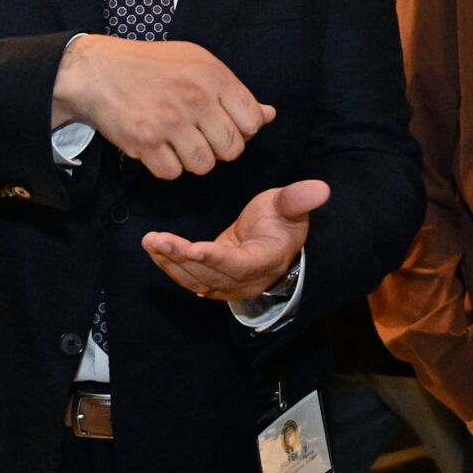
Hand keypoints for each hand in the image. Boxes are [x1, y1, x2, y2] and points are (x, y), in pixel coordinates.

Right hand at [52, 35, 274, 180]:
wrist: (99, 70)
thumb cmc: (151, 65)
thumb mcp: (198, 63)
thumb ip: (234, 91)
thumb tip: (269, 115)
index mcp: (214, 75)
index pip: (253, 121)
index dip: (242, 130)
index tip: (224, 124)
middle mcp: (195, 98)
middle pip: (232, 149)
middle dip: (219, 149)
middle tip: (200, 136)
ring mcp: (170, 122)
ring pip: (204, 165)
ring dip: (194, 160)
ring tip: (179, 142)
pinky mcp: (145, 142)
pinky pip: (172, 173)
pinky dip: (167, 166)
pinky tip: (158, 147)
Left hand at [141, 179, 328, 299]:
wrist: (274, 243)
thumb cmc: (281, 221)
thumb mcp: (289, 206)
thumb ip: (298, 198)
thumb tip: (322, 188)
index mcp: (266, 261)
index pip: (239, 265)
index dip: (216, 259)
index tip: (193, 248)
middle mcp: (245, 280)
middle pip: (210, 274)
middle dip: (181, 257)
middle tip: (156, 239)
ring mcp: (228, 285)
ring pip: (195, 279)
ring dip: (170, 262)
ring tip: (151, 242)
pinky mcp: (213, 282)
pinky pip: (189, 278)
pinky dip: (170, 265)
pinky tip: (154, 248)